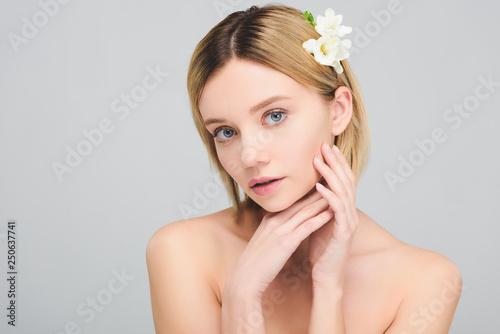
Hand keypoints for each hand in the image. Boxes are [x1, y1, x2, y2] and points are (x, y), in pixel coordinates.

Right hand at [228, 188, 333, 298]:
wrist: (244, 278)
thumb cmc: (255, 263)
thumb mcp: (264, 241)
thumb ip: (274, 231)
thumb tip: (286, 228)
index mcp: (270, 219)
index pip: (293, 202)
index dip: (308, 192)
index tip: (322, 183)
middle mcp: (274, 220)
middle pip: (301, 202)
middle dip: (319, 191)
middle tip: (333, 180)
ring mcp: (279, 230)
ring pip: (306, 211)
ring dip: (323, 201)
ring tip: (338, 192)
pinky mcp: (285, 242)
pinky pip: (306, 227)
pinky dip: (320, 218)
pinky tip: (332, 213)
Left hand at [309, 142, 358, 288]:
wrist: (326, 275)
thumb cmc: (322, 250)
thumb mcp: (319, 221)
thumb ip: (318, 206)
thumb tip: (309, 188)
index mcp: (345, 209)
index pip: (343, 180)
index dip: (336, 163)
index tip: (325, 147)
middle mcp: (350, 212)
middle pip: (346, 180)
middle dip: (335, 162)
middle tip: (324, 146)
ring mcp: (349, 222)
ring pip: (343, 192)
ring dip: (330, 175)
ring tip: (318, 161)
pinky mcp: (344, 233)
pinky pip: (338, 211)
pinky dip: (329, 197)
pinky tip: (319, 187)